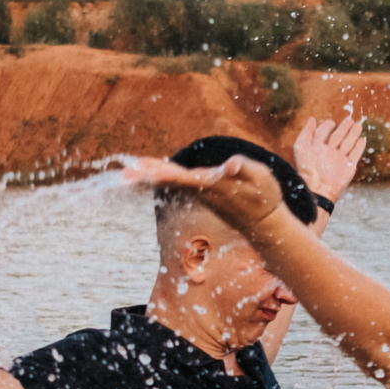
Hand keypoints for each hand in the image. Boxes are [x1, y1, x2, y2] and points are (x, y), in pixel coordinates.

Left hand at [123, 153, 289, 233]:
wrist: (265, 224)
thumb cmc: (265, 198)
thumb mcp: (261, 178)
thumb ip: (244, 169)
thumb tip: (229, 164)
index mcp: (211, 185)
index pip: (180, 177)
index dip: (160, 173)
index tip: (141, 171)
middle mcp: (201, 190)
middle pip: (169, 180)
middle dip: (146, 177)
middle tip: (124, 174)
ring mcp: (200, 193)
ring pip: (170, 182)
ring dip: (150, 176)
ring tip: (130, 171)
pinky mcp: (203, 192)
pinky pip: (177, 182)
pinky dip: (161, 176)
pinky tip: (151, 172)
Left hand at [291, 114, 367, 205]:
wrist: (318, 187)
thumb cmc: (307, 168)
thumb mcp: (301, 147)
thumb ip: (306, 132)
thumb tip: (312, 119)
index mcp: (316, 148)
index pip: (323, 134)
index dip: (327, 126)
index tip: (331, 122)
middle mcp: (328, 153)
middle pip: (338, 137)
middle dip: (344, 128)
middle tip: (349, 120)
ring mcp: (339, 159)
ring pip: (348, 143)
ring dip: (353, 134)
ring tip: (358, 125)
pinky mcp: (349, 166)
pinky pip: (355, 154)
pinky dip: (359, 146)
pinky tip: (362, 139)